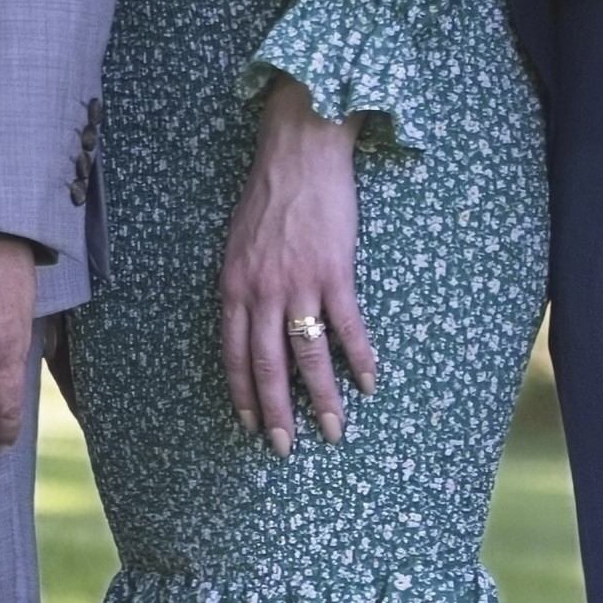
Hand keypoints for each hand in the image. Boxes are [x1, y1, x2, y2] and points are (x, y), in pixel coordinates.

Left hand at [220, 97, 374, 452]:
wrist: (298, 153)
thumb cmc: (268, 196)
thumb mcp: (237, 245)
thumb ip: (242, 286)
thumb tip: (246, 322)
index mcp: (233, 287)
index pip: (233, 355)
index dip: (242, 395)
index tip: (250, 426)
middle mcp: (261, 292)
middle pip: (267, 366)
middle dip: (277, 413)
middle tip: (285, 449)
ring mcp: (299, 284)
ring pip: (308, 356)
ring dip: (322, 398)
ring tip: (334, 430)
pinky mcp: (334, 272)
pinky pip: (347, 327)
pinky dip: (360, 358)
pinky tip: (370, 384)